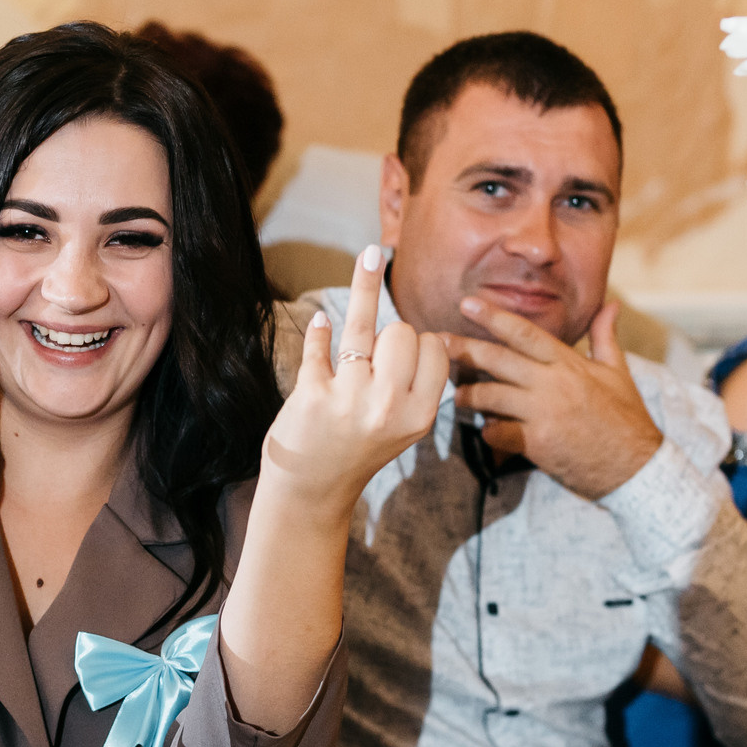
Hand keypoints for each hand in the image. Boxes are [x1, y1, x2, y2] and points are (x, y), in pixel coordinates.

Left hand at [262, 246, 448, 512]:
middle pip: (402, 333)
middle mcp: (389, 407)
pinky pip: (321, 342)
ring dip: (365, 291)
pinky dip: (318, 331)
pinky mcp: (313, 395)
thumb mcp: (400, 426)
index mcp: (419, 414)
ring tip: (371, 255)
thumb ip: (410, 383)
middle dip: (390, 334)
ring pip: (367, 325)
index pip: (434, 349)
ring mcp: (350, 399)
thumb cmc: (357, 451)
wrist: (311, 492)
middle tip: (372, 362)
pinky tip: (318, 323)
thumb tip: (411, 329)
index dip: (421, 343)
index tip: (408, 351)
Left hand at [446, 299, 663, 500]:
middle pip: (498, 360)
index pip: (525, 333)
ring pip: (491, 396)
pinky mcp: (538, 444)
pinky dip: (488, 431)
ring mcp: (544, 414)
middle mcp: (553, 384)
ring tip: (460, 396)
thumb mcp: (619, 373)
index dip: (494, 317)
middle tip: (437, 342)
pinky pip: (498, 432)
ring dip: (469, 396)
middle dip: (464, 349)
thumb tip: (612, 304)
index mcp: (569, 364)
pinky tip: (488, 430)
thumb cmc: (626, 418)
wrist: (636, 468)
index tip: (466, 304)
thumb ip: (605, 337)